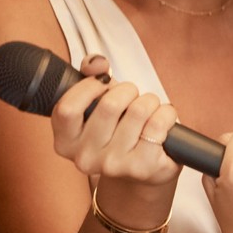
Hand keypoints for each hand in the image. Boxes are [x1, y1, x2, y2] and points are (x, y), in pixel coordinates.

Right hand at [48, 55, 179, 189]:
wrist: (141, 169)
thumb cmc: (116, 129)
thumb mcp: (96, 103)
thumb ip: (89, 75)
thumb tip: (97, 63)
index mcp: (65, 142)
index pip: (68, 108)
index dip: (89, 87)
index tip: (102, 83)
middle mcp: (85, 158)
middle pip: (110, 104)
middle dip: (128, 90)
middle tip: (132, 97)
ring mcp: (114, 165)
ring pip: (138, 110)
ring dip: (150, 101)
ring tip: (148, 109)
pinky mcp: (143, 168)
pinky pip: (159, 124)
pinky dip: (166, 114)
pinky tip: (162, 121)